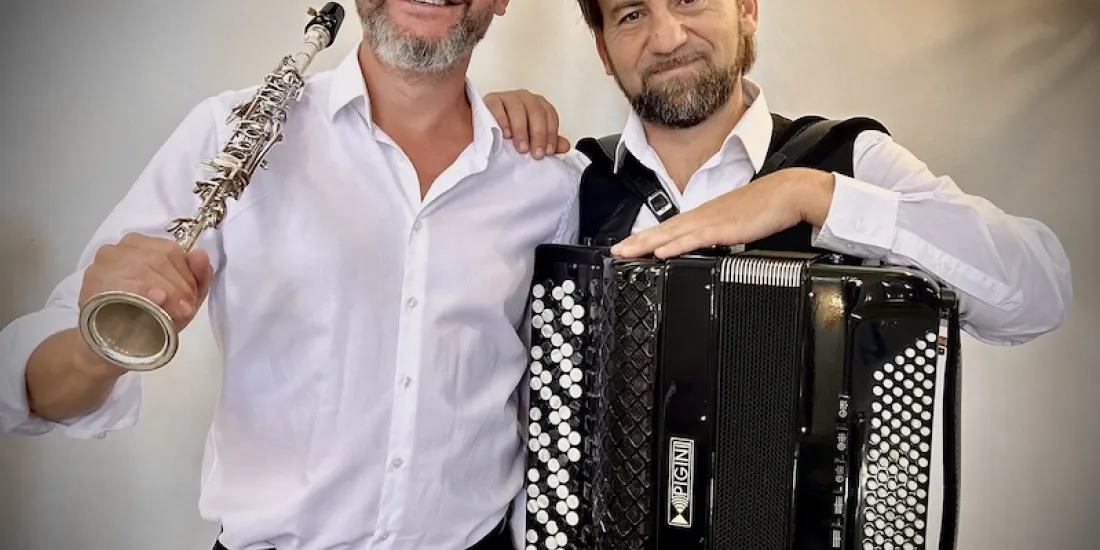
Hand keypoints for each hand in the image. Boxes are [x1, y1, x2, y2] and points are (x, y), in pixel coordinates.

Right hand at [80, 233, 214, 331]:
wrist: (118, 347)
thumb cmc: (152, 319)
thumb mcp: (183, 298)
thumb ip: (197, 276)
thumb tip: (200, 255)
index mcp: (142, 246)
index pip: (171, 250)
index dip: (186, 275)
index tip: (190, 299)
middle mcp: (120, 249)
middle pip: (160, 258)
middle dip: (179, 287)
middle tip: (184, 309)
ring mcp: (103, 264)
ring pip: (145, 268)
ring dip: (167, 293)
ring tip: (174, 313)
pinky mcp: (93, 283)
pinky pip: (125, 282)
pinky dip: (145, 291)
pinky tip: (155, 300)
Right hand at [484, 90, 570, 158]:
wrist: (487, 128)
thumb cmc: (511, 132)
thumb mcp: (531, 139)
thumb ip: (548, 142)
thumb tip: (565, 146)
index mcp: (538, 105)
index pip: (550, 115)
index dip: (551, 134)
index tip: (548, 151)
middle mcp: (525, 98)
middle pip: (536, 111)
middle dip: (538, 134)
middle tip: (536, 153)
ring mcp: (507, 97)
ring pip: (518, 108)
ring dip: (521, 130)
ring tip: (521, 147)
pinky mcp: (491, 100)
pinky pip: (498, 107)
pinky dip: (502, 120)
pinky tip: (506, 134)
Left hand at [611, 168, 835, 258]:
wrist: (787, 194)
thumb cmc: (765, 208)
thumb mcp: (734, 225)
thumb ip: (717, 235)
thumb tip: (706, 248)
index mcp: (704, 216)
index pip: (668, 228)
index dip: (646, 237)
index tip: (628, 246)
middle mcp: (702, 216)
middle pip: (662, 230)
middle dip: (636, 241)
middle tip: (615, 251)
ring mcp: (710, 221)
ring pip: (671, 234)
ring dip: (646, 243)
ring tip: (626, 251)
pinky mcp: (723, 228)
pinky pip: (694, 239)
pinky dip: (675, 245)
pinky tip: (660, 251)